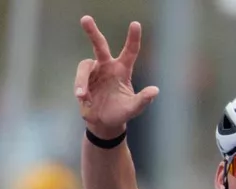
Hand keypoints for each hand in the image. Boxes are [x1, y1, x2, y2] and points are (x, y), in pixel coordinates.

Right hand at [74, 16, 158, 137]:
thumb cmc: (121, 113)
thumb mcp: (134, 108)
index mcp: (123, 70)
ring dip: (82, 80)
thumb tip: (155, 90)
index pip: (130, 51)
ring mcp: (94, 72)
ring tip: (82, 96)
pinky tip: (84, 100)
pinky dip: (80, 88)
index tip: (135, 24)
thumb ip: (143, 100)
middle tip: (85, 18)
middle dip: (92, 32)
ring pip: (84, 66)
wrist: (103, 123)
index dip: (133, 38)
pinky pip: (79, 79)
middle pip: (99, 46)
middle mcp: (107, 67)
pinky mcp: (83, 79)